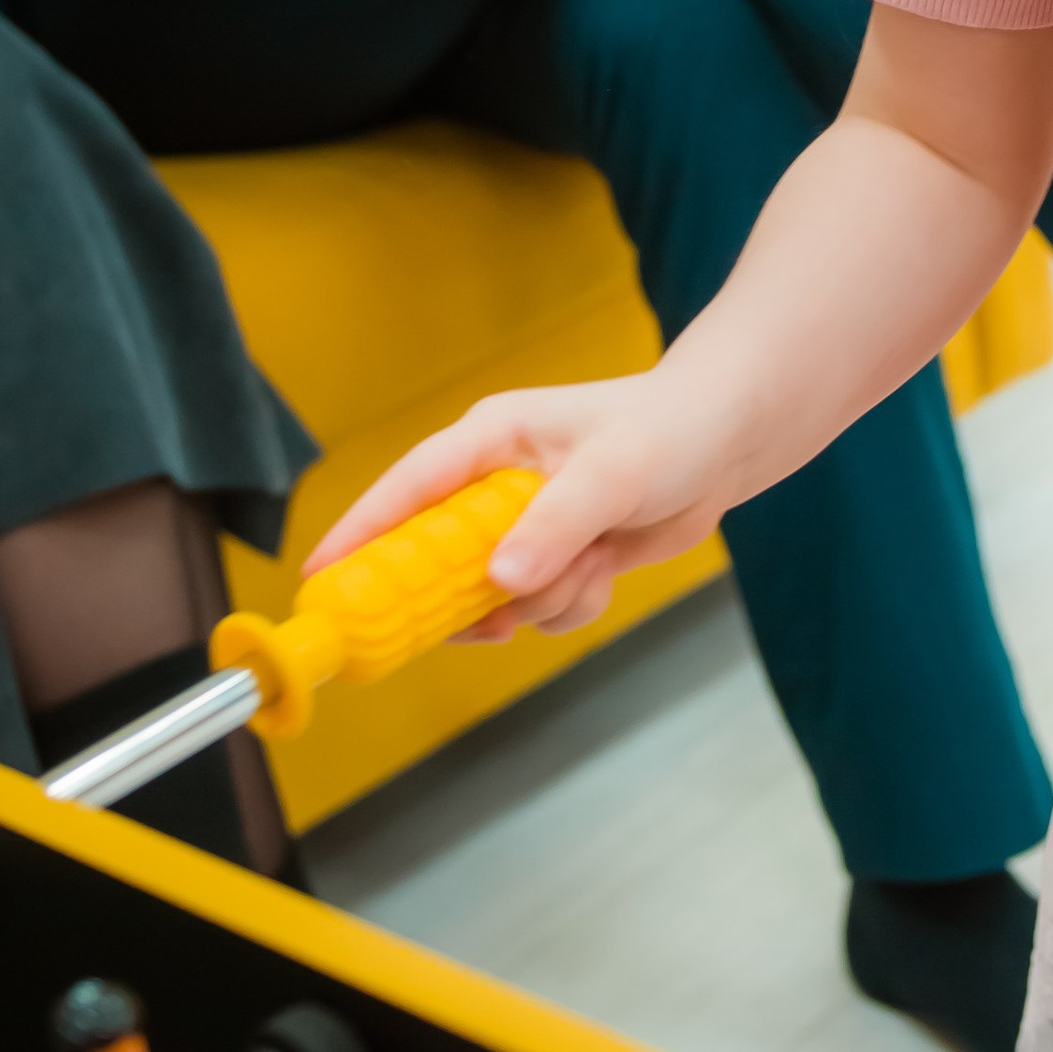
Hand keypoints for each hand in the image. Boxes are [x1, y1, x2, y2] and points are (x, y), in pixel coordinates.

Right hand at [303, 371, 738, 643]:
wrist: (731, 439)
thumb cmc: (671, 429)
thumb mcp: (612, 475)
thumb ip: (554, 525)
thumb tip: (499, 581)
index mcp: (490, 440)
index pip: (406, 489)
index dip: (359, 535)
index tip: (321, 583)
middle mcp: (497, 483)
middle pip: (436, 558)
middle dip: (465, 596)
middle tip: (485, 622)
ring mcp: (526, 524)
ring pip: (495, 596)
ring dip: (540, 601)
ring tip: (589, 566)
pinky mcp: (557, 556)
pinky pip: (539, 607)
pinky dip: (571, 605)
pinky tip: (605, 571)